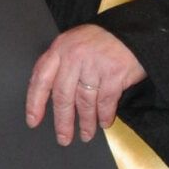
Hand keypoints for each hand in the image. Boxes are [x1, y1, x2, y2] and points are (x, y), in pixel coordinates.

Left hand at [26, 23, 145, 145]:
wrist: (134, 30)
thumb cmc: (102, 40)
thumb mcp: (75, 43)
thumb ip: (61, 64)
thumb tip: (49, 96)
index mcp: (60, 48)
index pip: (41, 78)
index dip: (35, 102)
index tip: (33, 121)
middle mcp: (74, 55)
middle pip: (63, 95)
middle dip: (63, 121)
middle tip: (63, 138)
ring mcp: (94, 64)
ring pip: (84, 101)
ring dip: (86, 122)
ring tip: (86, 134)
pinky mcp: (114, 73)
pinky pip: (105, 101)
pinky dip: (104, 115)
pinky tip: (103, 122)